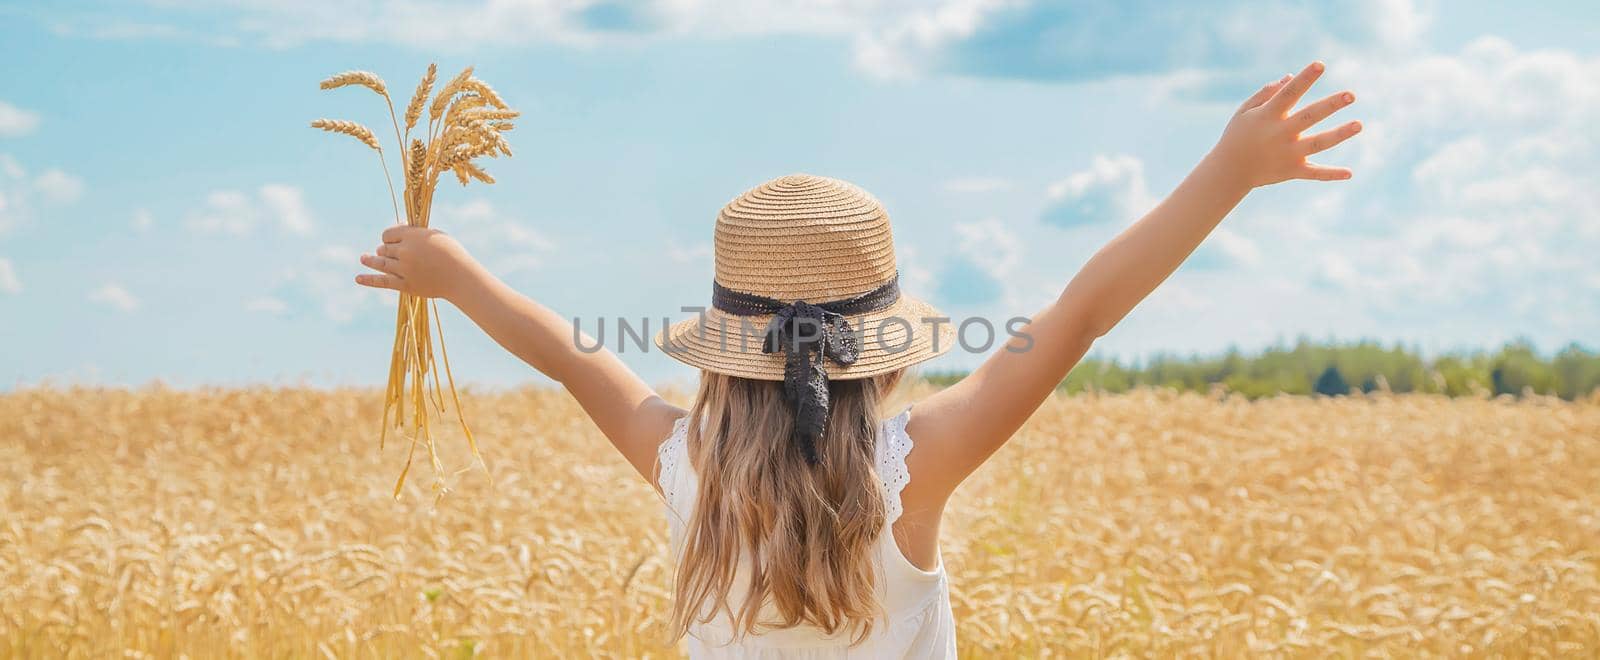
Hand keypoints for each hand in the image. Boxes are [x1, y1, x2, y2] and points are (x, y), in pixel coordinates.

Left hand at [355, 225, 482, 299]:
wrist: (461, 277)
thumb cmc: (452, 253)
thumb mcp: (436, 236)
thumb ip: (416, 233)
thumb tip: (400, 230)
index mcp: (412, 236)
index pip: (388, 234)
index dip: (390, 237)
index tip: (395, 240)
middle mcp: (404, 251)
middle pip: (384, 249)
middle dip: (386, 250)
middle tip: (392, 253)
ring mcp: (403, 269)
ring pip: (381, 263)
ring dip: (371, 260)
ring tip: (363, 258)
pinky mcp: (405, 285)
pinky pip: (382, 281)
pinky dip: (368, 280)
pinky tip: (357, 278)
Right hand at [1211, 61, 1361, 187]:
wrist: (1229, 170)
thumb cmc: (1238, 134)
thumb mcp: (1245, 111)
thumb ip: (1266, 93)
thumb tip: (1291, 77)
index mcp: (1267, 116)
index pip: (1288, 94)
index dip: (1304, 79)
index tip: (1320, 65)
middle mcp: (1279, 134)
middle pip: (1309, 117)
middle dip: (1330, 106)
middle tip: (1351, 95)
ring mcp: (1287, 154)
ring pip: (1317, 144)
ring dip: (1338, 135)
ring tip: (1359, 125)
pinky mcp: (1292, 170)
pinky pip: (1314, 173)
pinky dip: (1331, 174)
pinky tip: (1349, 173)